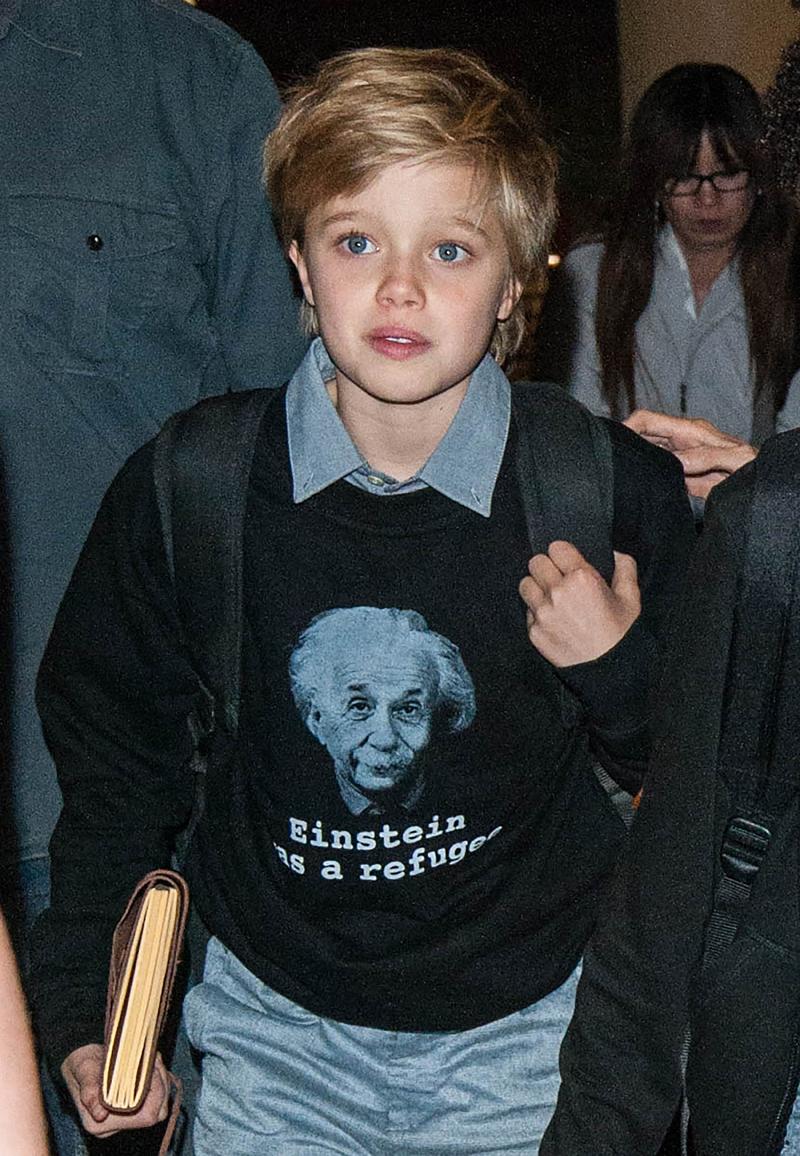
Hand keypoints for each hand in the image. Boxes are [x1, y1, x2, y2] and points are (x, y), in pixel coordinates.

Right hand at [62, 1044, 169, 1136]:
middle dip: (161, 1084)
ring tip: (152, 1061)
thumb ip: (90, 1092)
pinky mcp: (131, 1109)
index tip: (153, 1068)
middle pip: (156, 1112)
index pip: (146, 1117)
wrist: (80, 1059)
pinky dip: (158, 1082)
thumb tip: (99, 1115)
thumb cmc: (82, 1064)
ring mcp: (124, 1119)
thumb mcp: (84, 1072)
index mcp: (99, 1124)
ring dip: (161, 1081)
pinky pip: (156, 1100)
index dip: (157, 1092)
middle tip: (155, 1061)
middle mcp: (113, 1126)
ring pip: (159, 1106)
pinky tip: (151, 1066)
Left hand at [520, 542, 639, 667]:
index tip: (567, 562)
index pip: (556, 547)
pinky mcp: (534, 631)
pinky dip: (536, 612)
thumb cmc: (621, 634)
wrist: (609, 672)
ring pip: (525, 584)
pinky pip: (527, 610)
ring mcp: (543, 613)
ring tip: (550, 597)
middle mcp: (558, 592)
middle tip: (558, 578)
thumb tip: (614, 553)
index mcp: (582, 578)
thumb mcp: (631, 598)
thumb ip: (625, 567)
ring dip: (536, 587)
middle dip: (547, 567)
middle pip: (536, 562)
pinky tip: (552, 619)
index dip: (562, 553)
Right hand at [624, 409, 755, 497]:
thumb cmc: (756, 468)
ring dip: (634, 463)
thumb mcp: (737, 458)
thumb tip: (676, 462)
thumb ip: (707, 457)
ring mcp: (679, 459)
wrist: (763, 484)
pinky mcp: (682, 477)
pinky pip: (657, 474)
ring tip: (618, 476)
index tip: (613, 443)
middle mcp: (681, 442)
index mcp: (689, 431)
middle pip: (642, 436)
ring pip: (646, 455)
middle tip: (609, 463)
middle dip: (624, 445)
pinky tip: (637, 488)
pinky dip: (645, 479)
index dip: (627, 427)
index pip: (648, 420)